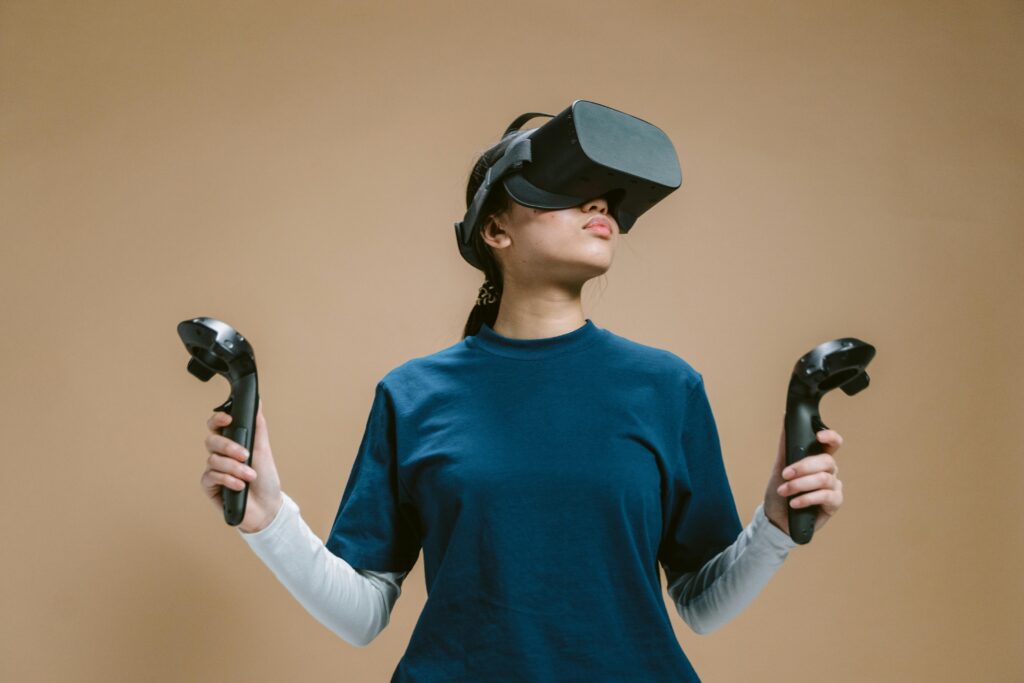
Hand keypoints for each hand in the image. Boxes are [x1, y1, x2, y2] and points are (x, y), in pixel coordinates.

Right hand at [200, 399, 283, 532]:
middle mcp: (221, 455)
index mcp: (232, 443)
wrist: (267, 507)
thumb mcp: (264, 449)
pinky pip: (211, 476)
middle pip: (211, 440)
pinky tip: (239, 486)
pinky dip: (228, 479)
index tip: (228, 419)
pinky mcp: (210, 486)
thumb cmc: (266, 479)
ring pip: (213, 459)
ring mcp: (214, 470)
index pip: (217, 425)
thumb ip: (258, 426)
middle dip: (229, 446)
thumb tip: (257, 402)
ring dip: (235, 468)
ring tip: (250, 476)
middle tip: (245, 454)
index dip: (218, 419)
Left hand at [763, 422, 843, 535]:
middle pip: (827, 461)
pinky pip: (826, 496)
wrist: (776, 518)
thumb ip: (785, 445)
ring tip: (784, 491)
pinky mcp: (833, 503)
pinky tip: (795, 503)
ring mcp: (833, 487)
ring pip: (824, 479)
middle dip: (803, 467)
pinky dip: (807, 498)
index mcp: (818, 459)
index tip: (819, 435)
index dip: (830, 437)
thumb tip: (786, 418)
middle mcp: (829, 471)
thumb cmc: (780, 491)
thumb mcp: (779, 466)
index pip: (832, 443)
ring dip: (800, 484)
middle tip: (785, 474)